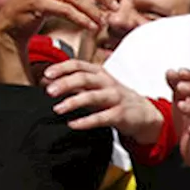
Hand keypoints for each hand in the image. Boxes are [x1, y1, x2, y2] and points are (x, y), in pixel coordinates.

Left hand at [43, 59, 163, 144]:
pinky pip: (101, 118)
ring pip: (92, 96)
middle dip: (65, 83)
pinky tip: (73, 124)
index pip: (78, 65)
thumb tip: (49, 83)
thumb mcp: (95, 87)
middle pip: (84, 78)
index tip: (46, 74)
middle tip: (49, 91)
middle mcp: (107, 82)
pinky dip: (86, 121)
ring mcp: (115, 97)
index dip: (61, 68)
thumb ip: (74, 84)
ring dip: (73, 102)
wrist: (144, 113)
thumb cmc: (113, 98)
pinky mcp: (120, 114)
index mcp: (99, 72)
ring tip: (57, 109)